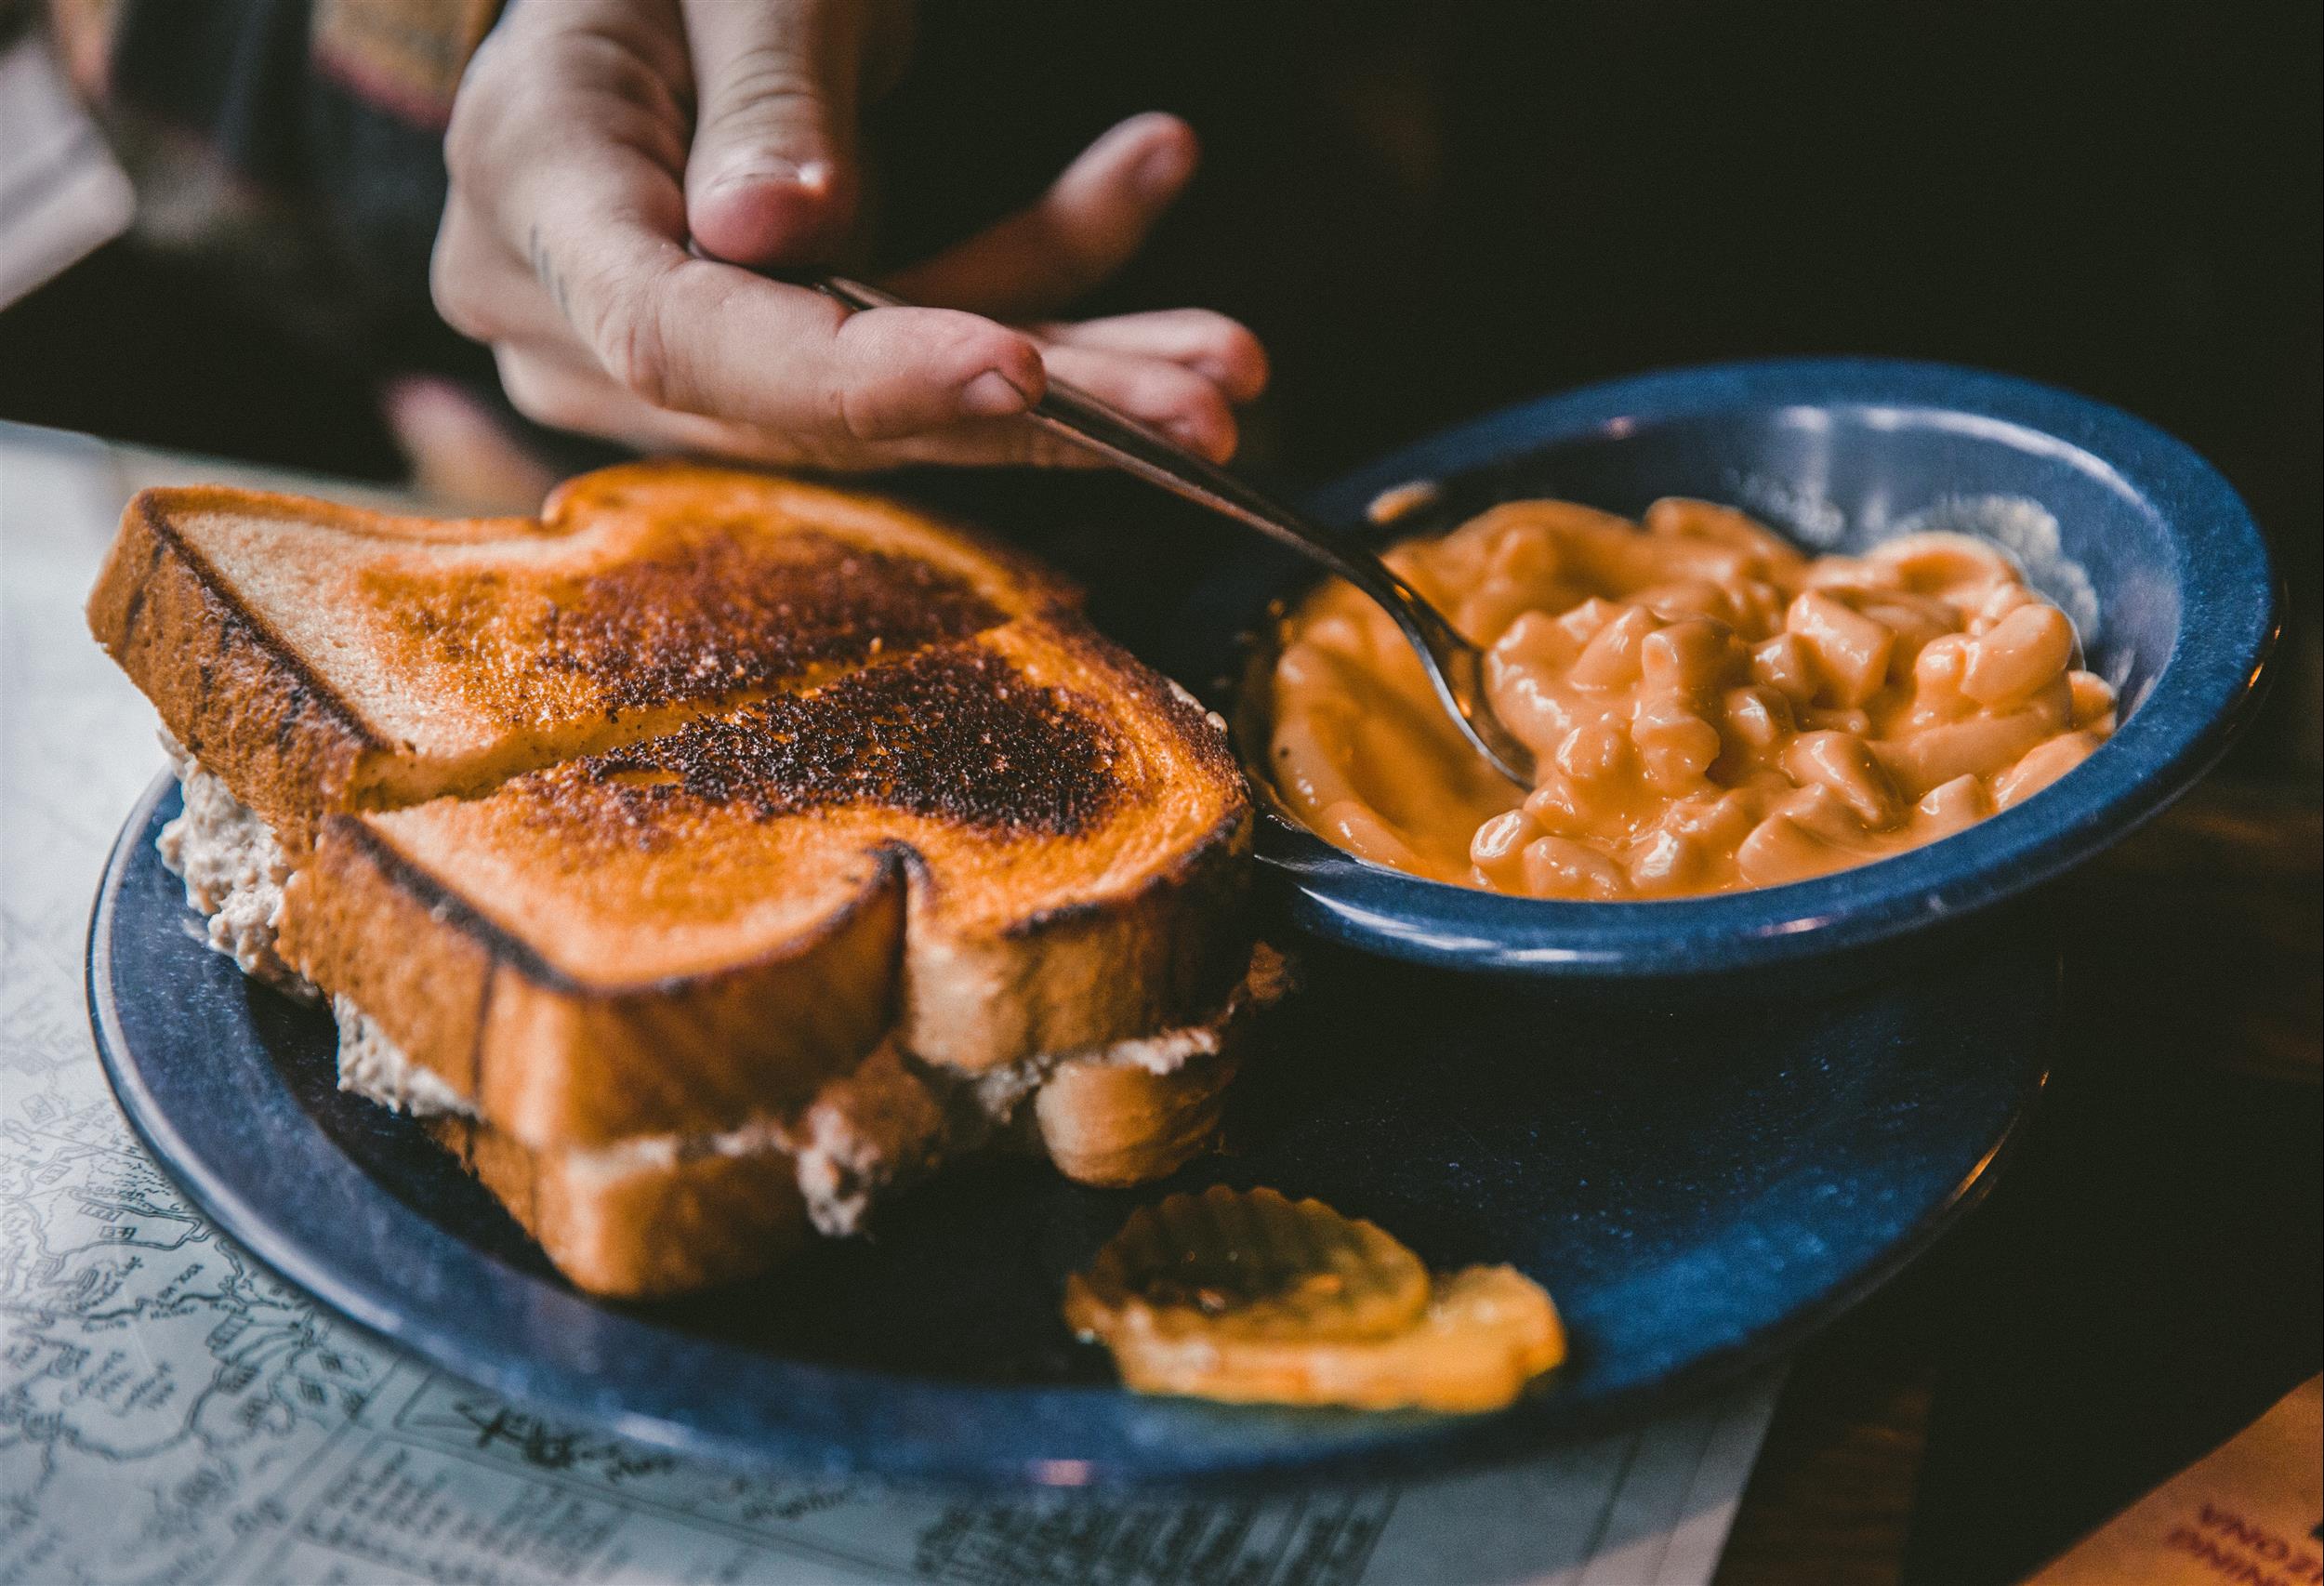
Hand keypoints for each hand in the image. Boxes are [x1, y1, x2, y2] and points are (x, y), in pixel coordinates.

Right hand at [431, 0, 1266, 469]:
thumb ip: (762, 86)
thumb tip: (779, 237)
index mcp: (537, 185)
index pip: (683, 335)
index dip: (861, 376)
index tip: (1024, 370)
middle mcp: (577, 309)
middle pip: (817, 402)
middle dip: (1036, 397)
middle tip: (1212, 393)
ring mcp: (665, 352)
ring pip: (885, 405)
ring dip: (1070, 372)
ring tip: (1222, 357)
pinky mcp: (754, 352)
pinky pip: (900, 351)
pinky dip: (1026, 285)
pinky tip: (1134, 186)